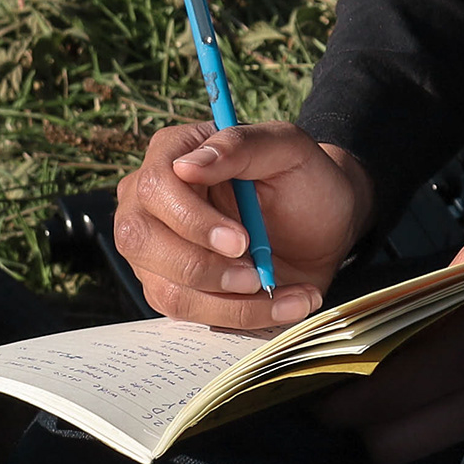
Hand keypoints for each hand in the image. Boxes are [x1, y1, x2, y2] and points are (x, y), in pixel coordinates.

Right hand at [113, 122, 373, 328]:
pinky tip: (285, 304)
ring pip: (166, 289)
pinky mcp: (169, 286)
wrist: (323, 226)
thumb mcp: (288, 149)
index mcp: (172, 153)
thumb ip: (241, 146)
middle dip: (203, 268)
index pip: (155, 187)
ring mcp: (154, 248)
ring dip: (231, 304)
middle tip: (258, 275)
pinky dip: (240, 317)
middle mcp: (149, 201)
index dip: (193, 220)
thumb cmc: (303, 179)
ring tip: (286, 292)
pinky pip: (187, 314)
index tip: (242, 242)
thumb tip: (186, 165)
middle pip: (140, 241)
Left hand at [317, 221, 463, 463]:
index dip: (336, 402)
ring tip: (402, 377)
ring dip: (408, 419)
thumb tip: (398, 314)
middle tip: (348, 397)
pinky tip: (463, 370)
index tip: (313, 390)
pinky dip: (453, 408)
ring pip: (433, 440)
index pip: (380, 399)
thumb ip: (442, 288)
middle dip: (362, 428)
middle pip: (392, 448)